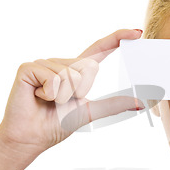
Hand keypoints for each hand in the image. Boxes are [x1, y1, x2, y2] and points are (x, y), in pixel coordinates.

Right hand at [0, 29, 143, 164]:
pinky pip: (53, 78)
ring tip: (48, 101)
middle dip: (80, 90)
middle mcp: (60, 63)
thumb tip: (140, 103)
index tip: (137, 32)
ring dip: (63, 96)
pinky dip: (49, 94)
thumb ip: (113, 104)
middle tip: (62, 102)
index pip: (99, 50)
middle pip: (88, 67)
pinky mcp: (28, 67)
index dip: (117, 39)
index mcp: (75, 71)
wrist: (32, 138)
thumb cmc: (56, 124)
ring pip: (70, 75)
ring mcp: (44, 63)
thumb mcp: (90, 111)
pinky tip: (37, 97)